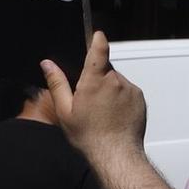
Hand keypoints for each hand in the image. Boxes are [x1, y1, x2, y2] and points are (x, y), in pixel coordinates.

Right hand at [43, 32, 146, 157]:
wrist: (116, 154)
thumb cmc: (88, 135)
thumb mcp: (65, 111)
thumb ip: (57, 83)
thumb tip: (47, 63)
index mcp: (95, 81)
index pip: (99, 51)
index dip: (97, 40)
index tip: (97, 34)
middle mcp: (116, 81)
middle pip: (105, 69)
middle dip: (96, 77)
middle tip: (87, 98)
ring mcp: (131, 89)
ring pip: (116, 80)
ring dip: (109, 88)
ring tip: (101, 111)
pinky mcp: (140, 98)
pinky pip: (127, 91)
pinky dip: (120, 97)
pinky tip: (112, 114)